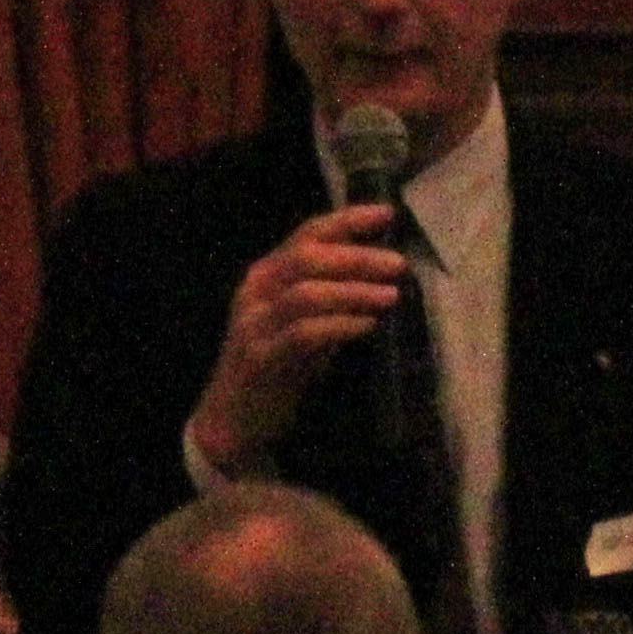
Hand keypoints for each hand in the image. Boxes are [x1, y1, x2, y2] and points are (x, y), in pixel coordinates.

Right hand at [188, 205, 411, 475]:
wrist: (234, 419)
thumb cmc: (277, 367)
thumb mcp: (304, 322)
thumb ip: (331, 297)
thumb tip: (381, 273)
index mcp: (266, 274)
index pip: (306, 233)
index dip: (347, 220)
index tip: (387, 214)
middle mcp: (256, 291)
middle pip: (308, 258)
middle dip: (357, 257)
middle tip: (398, 265)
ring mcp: (255, 324)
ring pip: (306, 293)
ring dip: (353, 292)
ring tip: (390, 296)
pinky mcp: (261, 357)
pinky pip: (303, 333)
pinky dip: (340, 325)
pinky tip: (367, 326)